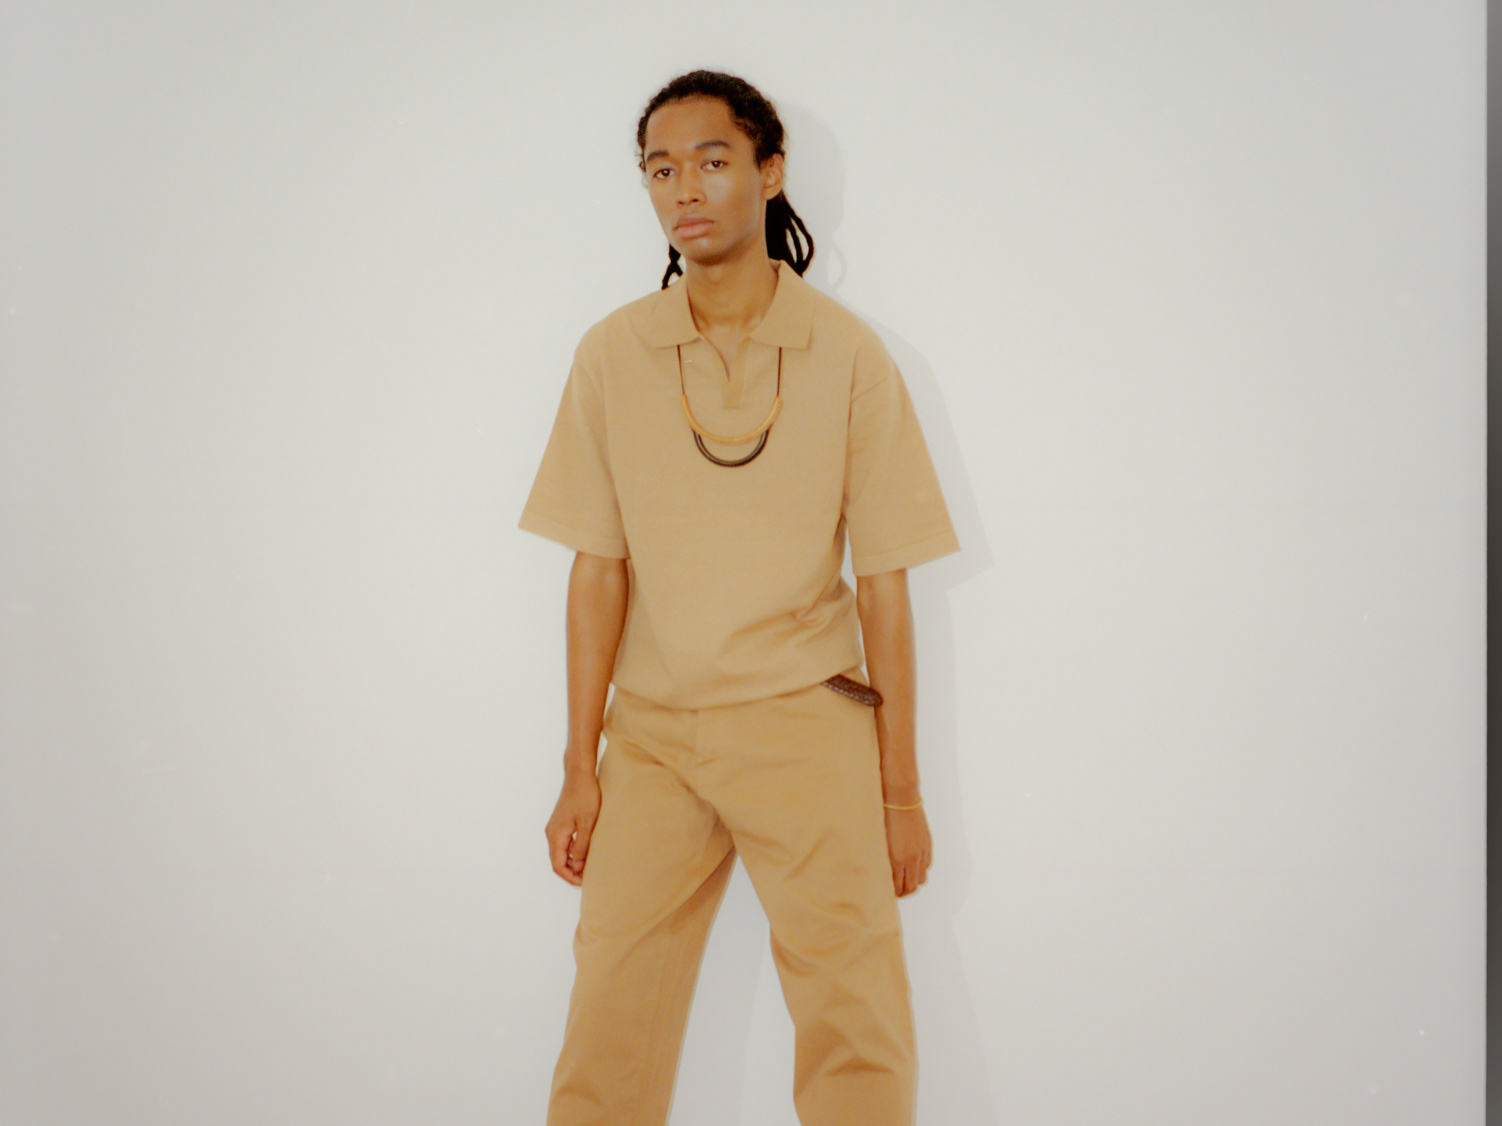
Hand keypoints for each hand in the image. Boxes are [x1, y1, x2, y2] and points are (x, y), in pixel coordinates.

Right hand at [545, 769, 601, 885]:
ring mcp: (555, 828)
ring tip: (589, 868)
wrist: (579, 775)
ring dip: (572, 863)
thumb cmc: (585, 796)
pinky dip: (572, 852)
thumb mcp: (588, 824)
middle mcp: (551, 833)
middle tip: (589, 878)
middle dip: (571, 873)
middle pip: (557, 861)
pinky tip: (585, 853)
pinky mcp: (560, 823)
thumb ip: (582, 847)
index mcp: (556, 835)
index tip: (584, 883)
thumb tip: (577, 868)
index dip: (570, 877)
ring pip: (560, 853)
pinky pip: (563, 844)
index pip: (558, 865)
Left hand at [884, 804, 931, 896]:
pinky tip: (912, 867)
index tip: (887, 893)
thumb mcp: (880, 842)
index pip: (898, 888)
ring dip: (913, 883)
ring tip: (904, 880)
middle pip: (912, 887)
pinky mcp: (927, 844)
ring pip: (921, 879)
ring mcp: (921, 852)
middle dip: (903, 892)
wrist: (900, 799)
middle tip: (896, 891)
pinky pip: (926, 866)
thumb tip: (882, 874)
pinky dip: (920, 871)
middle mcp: (912, 858)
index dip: (893, 893)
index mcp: (897, 860)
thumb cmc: (884, 818)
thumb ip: (883, 860)